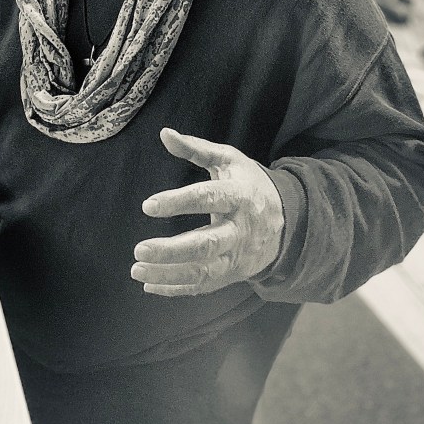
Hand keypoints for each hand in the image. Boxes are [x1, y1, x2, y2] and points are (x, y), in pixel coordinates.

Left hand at [131, 128, 284, 296]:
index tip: (147, 206)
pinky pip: (203, 286)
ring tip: (137, 269)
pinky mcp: (231, 274)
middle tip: (139, 249)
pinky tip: (149, 284)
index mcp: (239, 196)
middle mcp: (239, 230)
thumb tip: (164, 133)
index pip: (207, 198)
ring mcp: (236, 256)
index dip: (178, 202)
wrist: (287, 220)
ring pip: (202, 272)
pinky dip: (176, 289)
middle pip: (206, 245)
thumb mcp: (228, 160)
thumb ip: (196, 148)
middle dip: (171, 250)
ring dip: (168, 274)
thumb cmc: (248, 184)